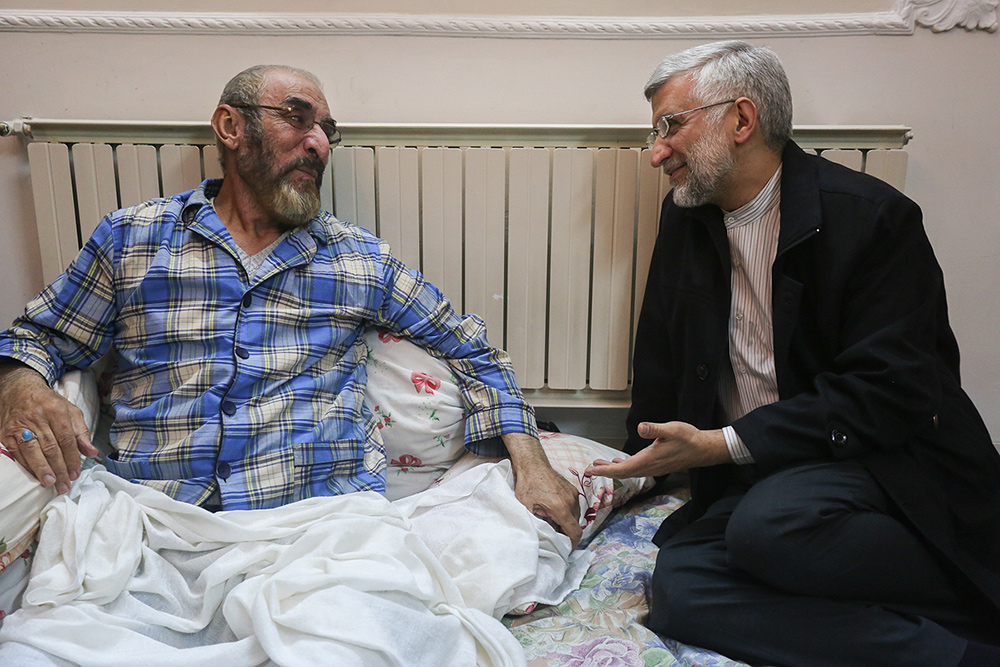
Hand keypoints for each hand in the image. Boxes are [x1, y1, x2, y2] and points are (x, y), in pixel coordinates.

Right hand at [0, 363, 98, 492]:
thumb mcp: (71, 411)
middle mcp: (37, 418)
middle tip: (65, 484)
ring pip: (32, 451)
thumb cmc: (48, 403)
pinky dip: (26, 465)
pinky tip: (34, 475)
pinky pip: (16, 452)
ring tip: (50, 483)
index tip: (76, 473)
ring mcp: (19, 426)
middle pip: (50, 447)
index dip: (72, 458)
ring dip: (42, 469)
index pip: (66, 439)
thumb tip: (92, 452)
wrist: (19, 390)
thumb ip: (81, 433)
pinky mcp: (5, 433)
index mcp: (56, 411)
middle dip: (59, 468)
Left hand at [503, 432, 582, 548]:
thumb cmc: (527, 484)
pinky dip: (566, 512)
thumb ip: (538, 523)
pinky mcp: (571, 489)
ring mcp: (573, 494)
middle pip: (575, 525)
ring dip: (566, 522)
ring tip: (551, 521)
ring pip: (574, 515)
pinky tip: (553, 510)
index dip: (572, 544)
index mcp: (561, 508)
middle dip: (566, 533)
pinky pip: (573, 506)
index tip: (566, 550)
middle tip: (553, 534)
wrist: (532, 463)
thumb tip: (543, 536)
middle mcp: (571, 502)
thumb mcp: (526, 508)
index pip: (574, 532)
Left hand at [585, 421, 730, 478]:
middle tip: (588, 470)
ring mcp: (653, 467)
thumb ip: (655, 429)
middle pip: (622, 473)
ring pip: (629, 472)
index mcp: (649, 460)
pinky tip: (621, 461)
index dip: (605, 470)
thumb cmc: (688, 438)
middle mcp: (649, 467)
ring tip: (600, 466)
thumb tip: (641, 427)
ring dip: (614, 469)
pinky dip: (625, 466)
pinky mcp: (657, 465)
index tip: (590, 471)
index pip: (622, 469)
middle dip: (605, 471)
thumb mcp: (671, 429)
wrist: (703, 449)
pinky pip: (636, 469)